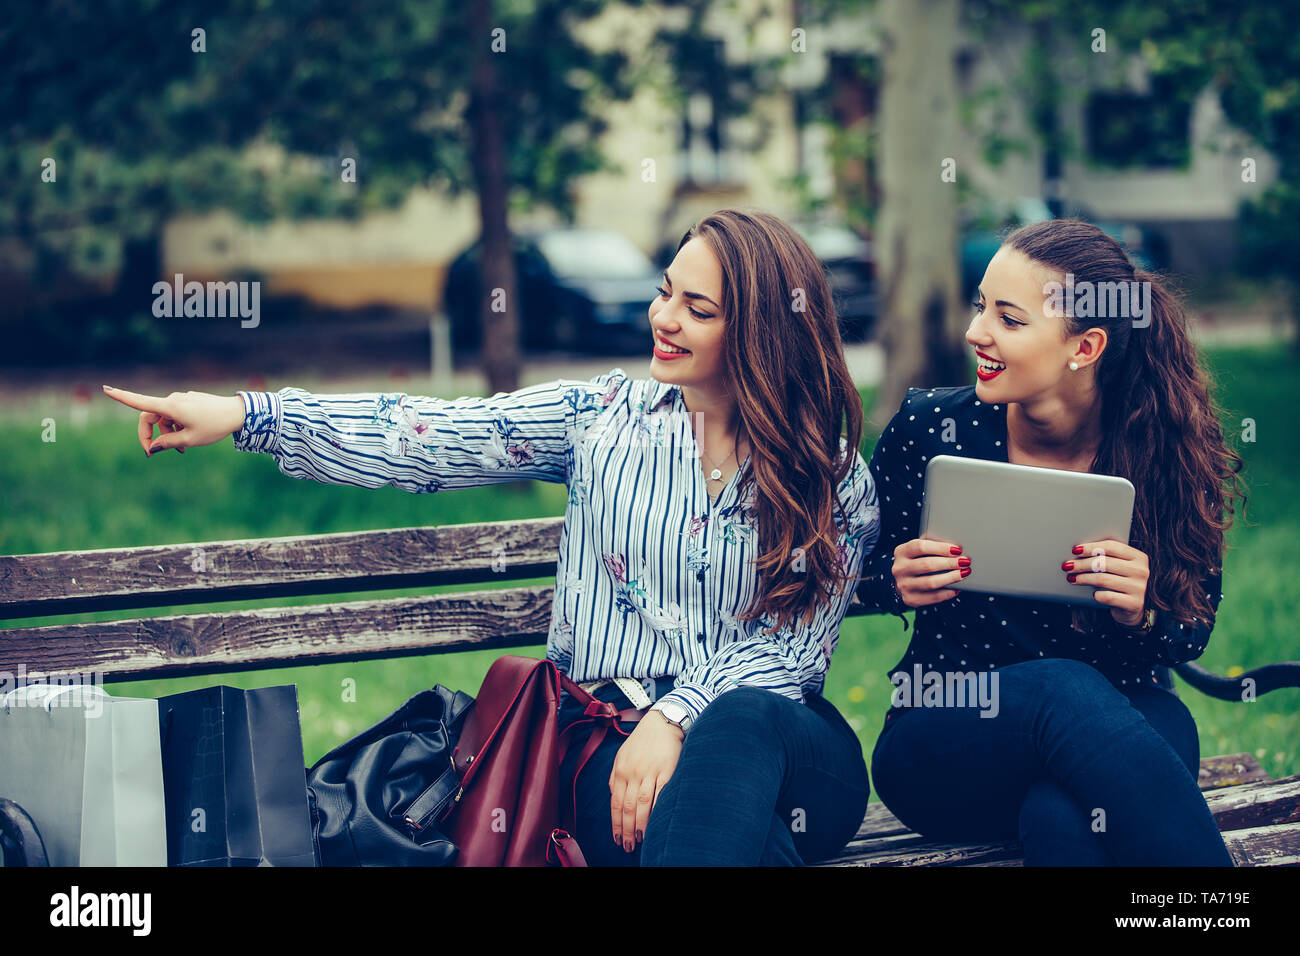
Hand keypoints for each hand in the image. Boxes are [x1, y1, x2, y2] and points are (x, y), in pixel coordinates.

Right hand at [102, 386, 246, 455]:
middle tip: (152, 454)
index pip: (140, 402)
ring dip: (167, 434)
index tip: (105, 389)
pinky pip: (176, 416)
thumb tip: (152, 447)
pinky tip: (189, 439)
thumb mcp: (189, 440)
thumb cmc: (214, 426)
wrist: (238, 413)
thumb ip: (167, 443)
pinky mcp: (190, 402)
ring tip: (183, 450)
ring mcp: (182, 400)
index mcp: (170, 407)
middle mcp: (173, 400)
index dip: (122, 397)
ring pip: (165, 419)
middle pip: (150, 417)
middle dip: (150, 436)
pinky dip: (177, 428)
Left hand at [609, 709, 682, 852]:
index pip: (615, 803)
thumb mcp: (622, 755)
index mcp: (620, 770)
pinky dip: (657, 810)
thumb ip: (616, 777)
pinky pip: (660, 795)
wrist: (662, 723)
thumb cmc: (641, 741)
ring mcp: (650, 772)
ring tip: (641, 839)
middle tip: (628, 846)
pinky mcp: (666, 771)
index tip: (617, 838)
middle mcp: (633, 773)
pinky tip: (656, 823)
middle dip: (627, 830)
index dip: (616, 823)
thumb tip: (614, 797)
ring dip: (641, 825)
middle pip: (628, 807)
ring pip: (642, 804)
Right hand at [891, 537, 970, 607]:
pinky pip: (933, 597)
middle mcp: (900, 569)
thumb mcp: (917, 551)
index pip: (921, 547)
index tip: (957, 549)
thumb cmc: (915, 562)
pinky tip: (957, 588)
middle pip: (927, 564)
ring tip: (964, 573)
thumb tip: (956, 549)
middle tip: (964, 562)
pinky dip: (948, 593)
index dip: (941, 548)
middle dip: (950, 563)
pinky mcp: (911, 599)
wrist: (901, 581)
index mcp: (902, 552)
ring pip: (931, 582)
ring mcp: (904, 585)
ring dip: (951, 578)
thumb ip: (932, 547)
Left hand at [1062, 539, 1149, 626]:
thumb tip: (1078, 551)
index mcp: (1138, 557)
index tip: (1075, 550)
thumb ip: (1106, 557)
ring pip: (1103, 579)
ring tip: (1071, 578)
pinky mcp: (1134, 604)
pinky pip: (1108, 597)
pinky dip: (1096, 595)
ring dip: (1083, 578)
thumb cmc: (1121, 582)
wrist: (1134, 608)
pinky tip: (1092, 594)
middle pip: (1104, 563)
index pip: (1112, 546)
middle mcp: (1141, 571)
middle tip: (1067, 566)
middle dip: (1082, 564)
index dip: (1091, 547)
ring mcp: (1139, 588)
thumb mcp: (1119, 567)